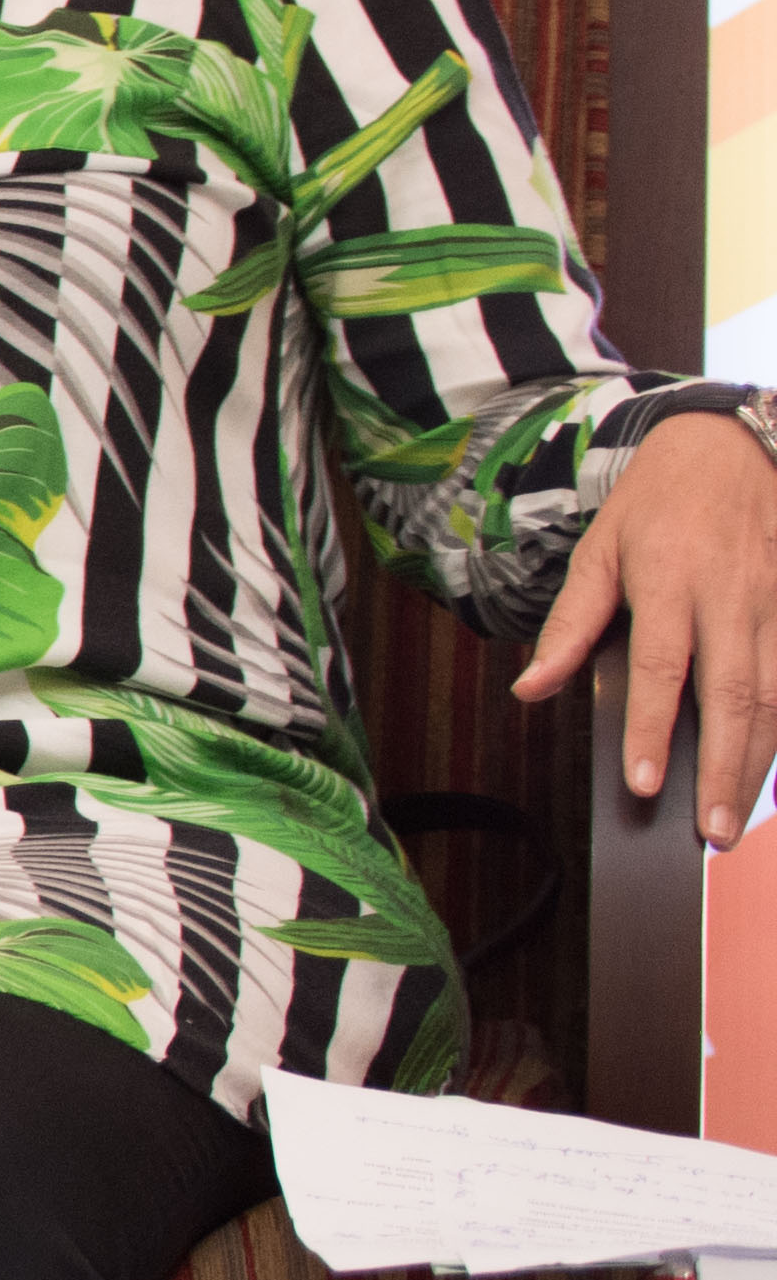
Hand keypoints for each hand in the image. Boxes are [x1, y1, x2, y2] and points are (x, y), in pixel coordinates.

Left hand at [520, 403, 776, 845]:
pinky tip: (769, 765)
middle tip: (709, 831)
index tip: (643, 786)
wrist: (732, 448)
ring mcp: (775, 603)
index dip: (651, 730)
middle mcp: (731, 597)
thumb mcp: (598, 551)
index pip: (661, 669)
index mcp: (671, 582)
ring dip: (759, 761)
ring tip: (735, 817)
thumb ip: (569, 625)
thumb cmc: (657, 506)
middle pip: (733, 696)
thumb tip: (528, 689)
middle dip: (722, 769)